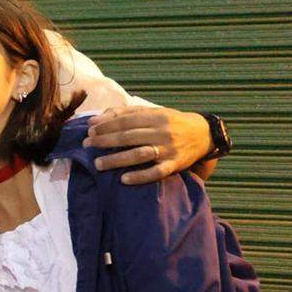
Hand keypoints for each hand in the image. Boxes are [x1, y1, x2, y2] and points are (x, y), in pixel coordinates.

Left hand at [87, 107, 211, 184]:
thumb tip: (96, 119)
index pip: (127, 121)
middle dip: (106, 141)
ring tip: (97, 164)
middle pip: (130, 137)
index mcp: (156, 117)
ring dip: (117, 160)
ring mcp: (169, 149)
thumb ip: (125, 113)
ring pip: (140, 154)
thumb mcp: (152, 113)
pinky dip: (140, 176)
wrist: (204, 134)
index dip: (107, 125)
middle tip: (87, 145)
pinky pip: (156, 172)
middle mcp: (163, 132)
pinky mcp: (175, 165)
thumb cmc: (170, 123)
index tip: (89, 131)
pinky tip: (123, 179)